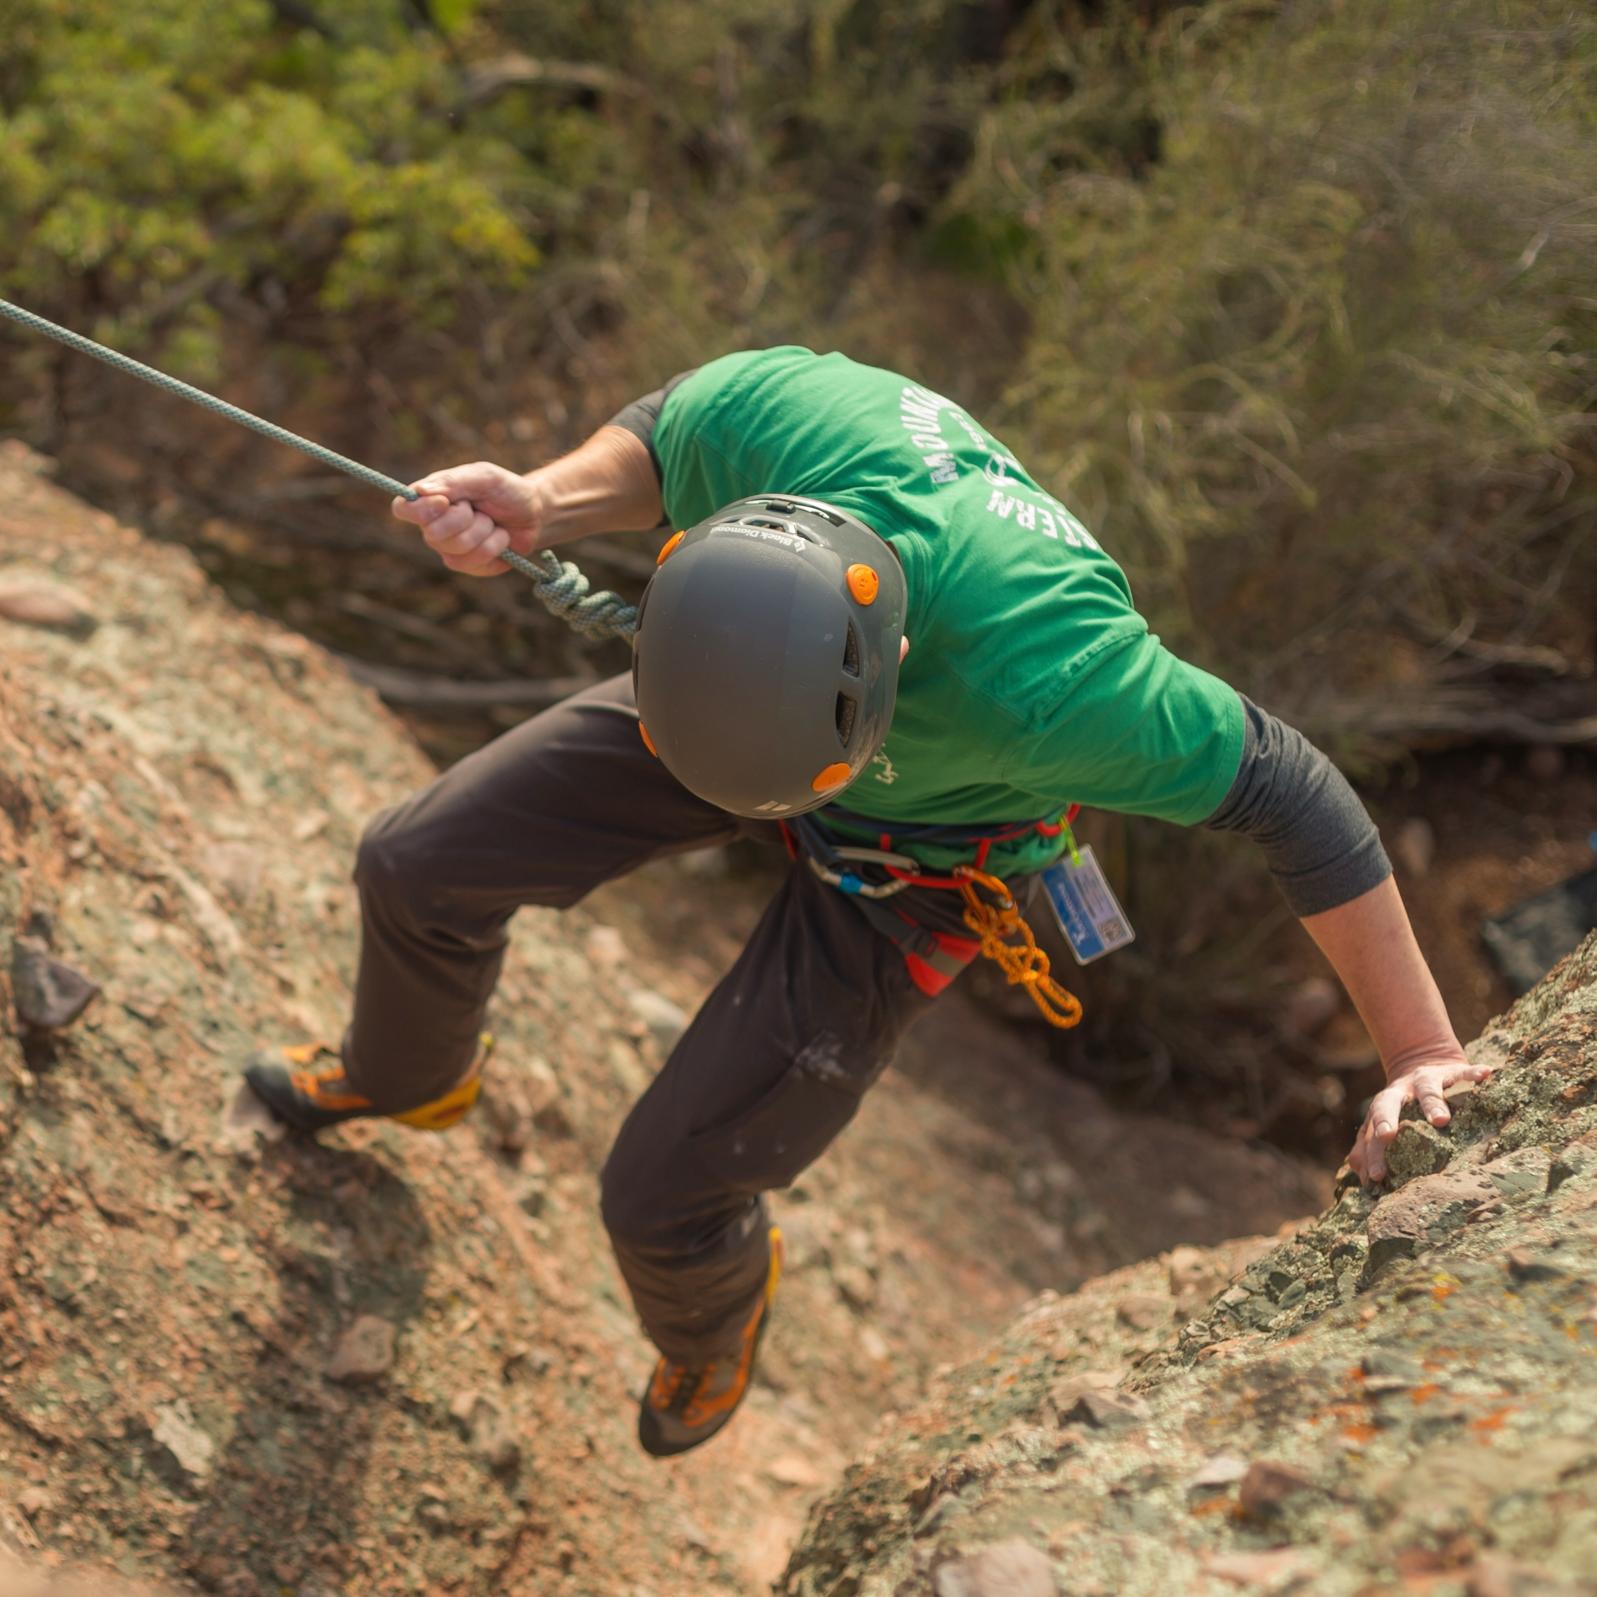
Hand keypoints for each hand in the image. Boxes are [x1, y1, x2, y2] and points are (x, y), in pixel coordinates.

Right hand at [391, 461, 545, 576]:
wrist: (534, 513)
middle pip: (432, 533)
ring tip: (492, 521)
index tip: (444, 502)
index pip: (402, 508)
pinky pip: (475, 560)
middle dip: (464, 518)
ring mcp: (450, 549)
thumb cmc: (505, 490)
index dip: (419, 509)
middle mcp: (435, 526)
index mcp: (432, 500)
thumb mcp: (483, 476)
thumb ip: (453, 481)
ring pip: (457, 548)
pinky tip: (500, 537)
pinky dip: (495, 545)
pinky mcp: (469, 565)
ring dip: (483, 531)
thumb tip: (420, 491)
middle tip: (479, 508)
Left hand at [1346, 1052, 1495, 1183]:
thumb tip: (1363, 1179)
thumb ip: (1369, 1146)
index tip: (1375, 1176)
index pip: (1371, 1130)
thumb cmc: (1405, 1107)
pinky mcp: (1450, 1071)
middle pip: (1387, 1103)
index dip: (1371, 1152)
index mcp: (1383, 1108)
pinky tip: (1485, 1075)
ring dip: (1431, 1103)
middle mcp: (1400, 1092)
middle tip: (1386, 1135)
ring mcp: (1425, 1079)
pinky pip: (1461, 1072)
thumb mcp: (1385, 1122)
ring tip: (1440, 1120)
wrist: (1422, 1066)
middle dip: (1385, 1118)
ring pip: (1426, 1089)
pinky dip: (1472, 1073)